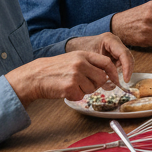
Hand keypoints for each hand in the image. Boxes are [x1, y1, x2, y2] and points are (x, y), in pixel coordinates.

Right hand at [7, 33, 133, 106]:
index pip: (106, 62)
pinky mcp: (69, 87)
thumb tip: (106, 73)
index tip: (116, 79)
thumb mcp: (73, 59)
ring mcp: (75, 75)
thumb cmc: (55, 69)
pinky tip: (66, 91)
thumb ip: (89, 63)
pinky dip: (75, 96)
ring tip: (72, 86)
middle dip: (96, 85)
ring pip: (92, 89)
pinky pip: (81, 96)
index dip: (113, 72)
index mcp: (83, 55)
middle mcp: (80, 63)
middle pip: (101, 78)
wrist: (35, 76)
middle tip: (84, 85)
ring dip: (84, 91)